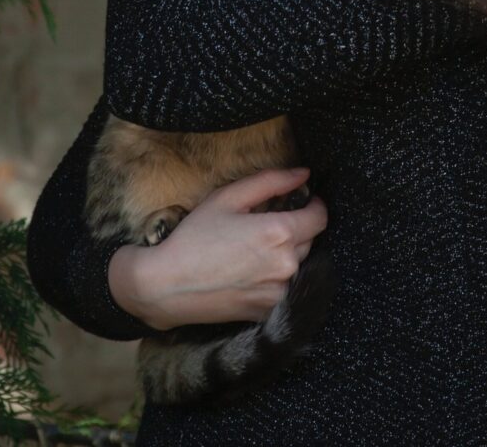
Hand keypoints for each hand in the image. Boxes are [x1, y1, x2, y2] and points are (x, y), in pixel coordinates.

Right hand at [108, 167, 327, 330]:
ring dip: (287, 252)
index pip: (320, 217)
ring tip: (254, 248)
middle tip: (266, 222)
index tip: (301, 200)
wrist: (166, 286)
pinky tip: (248, 270)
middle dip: (296, 226)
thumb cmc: (195, 237)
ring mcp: (278, 292)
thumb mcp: (228, 198)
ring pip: (298, 264)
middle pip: (310, 239)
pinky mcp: (268, 311)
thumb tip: (303, 174)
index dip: (313, 205)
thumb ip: (271, 181)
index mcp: (279, 233)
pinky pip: (284, 287)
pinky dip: (275, 276)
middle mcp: (286, 265)